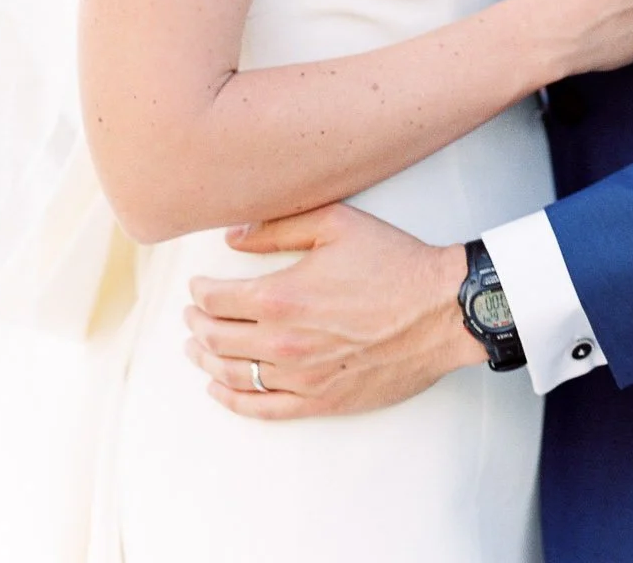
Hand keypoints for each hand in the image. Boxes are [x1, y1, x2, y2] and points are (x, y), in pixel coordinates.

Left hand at [185, 203, 483, 419]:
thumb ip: (278, 227)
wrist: (439, 311)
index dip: (199, 293)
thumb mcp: (336, 224)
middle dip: (196, 324)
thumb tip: (232, 236)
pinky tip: (219, 388)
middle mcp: (283, 343)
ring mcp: (300, 377)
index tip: (197, 287)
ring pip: (233, 375)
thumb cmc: (393, 263)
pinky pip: (262, 408)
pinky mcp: (320, 401)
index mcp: (282, 297)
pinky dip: (233, 399)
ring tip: (197, 348)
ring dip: (206, 360)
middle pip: (216, 339)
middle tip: (192, 314)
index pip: (216, 300)